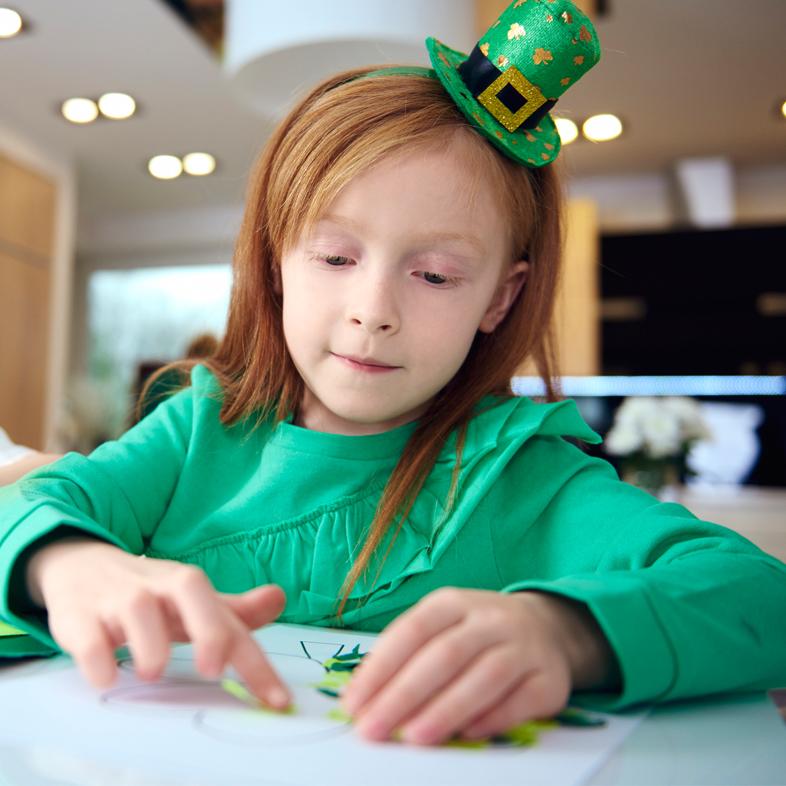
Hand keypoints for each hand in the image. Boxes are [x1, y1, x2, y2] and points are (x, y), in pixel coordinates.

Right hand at [27, 538, 289, 707]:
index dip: (255, 662)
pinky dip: (98, 659)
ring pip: (137, 610)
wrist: (82, 565)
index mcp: (191, 586)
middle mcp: (159, 586)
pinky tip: (107, 678)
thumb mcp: (193, 601)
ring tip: (153, 672)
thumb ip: (235, 611)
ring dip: (149, 645)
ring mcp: (118, 598)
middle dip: (207, 630)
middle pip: (190, 591)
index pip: (232, 622)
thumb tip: (279, 598)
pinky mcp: (79, 615)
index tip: (277, 701)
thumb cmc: (150, 593)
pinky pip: (89, 637)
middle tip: (211, 671)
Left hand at [341, 587, 615, 745]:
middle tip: (374, 728)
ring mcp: (523, 646)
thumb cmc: (477, 633)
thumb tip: (366, 698)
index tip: (354, 702)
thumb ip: (407, 655)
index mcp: (453, 602)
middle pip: (444, 655)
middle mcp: (490, 618)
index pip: (412, 631)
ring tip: (413, 737)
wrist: (546, 628)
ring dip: (446, 710)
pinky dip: (493, 718)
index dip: (381, 667)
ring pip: (484, 677)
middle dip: (404, 695)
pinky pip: (521, 700)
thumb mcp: (442, 626)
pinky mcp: (550, 678)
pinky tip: (467, 735)